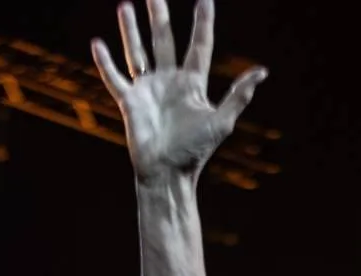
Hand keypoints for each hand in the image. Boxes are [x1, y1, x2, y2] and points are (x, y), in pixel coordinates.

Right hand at [91, 0, 264, 181]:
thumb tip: (262, 72)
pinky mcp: (129, 102)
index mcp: (192, 84)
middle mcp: (169, 81)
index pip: (199, 45)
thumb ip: (239, 95)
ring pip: (138, 51)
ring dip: (131, 30)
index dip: (203, 22)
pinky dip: (105, 62)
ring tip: (125, 5)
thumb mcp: (221, 122)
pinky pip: (115, 77)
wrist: (168, 174)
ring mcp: (148, 90)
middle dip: (159, 15)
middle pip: (164, 40)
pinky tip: (97, 44)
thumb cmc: (196, 151)